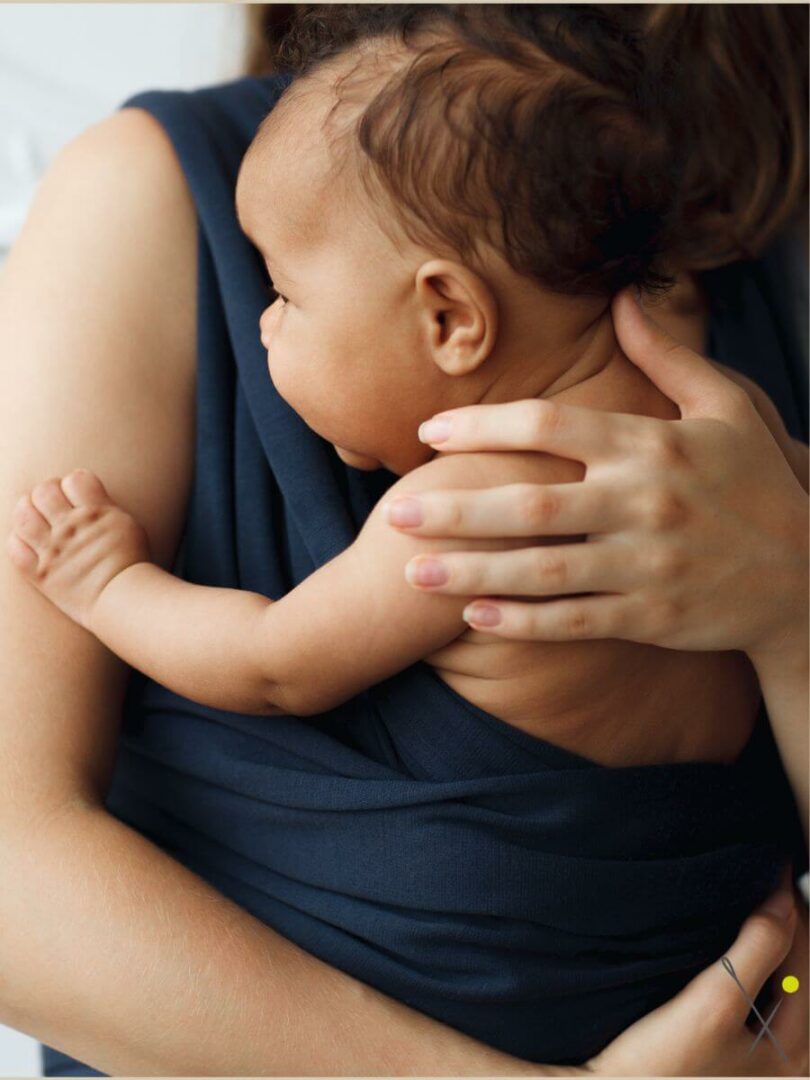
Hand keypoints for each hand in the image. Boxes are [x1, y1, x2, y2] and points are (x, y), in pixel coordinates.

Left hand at [6, 467, 150, 630]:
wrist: (124, 601)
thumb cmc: (132, 565)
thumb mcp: (128, 525)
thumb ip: (106, 508)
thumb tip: (91, 497)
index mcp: (96, 513)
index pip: (74, 479)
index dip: (73, 483)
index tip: (75, 492)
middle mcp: (70, 527)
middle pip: (45, 491)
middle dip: (47, 492)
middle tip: (52, 502)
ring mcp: (52, 550)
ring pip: (24, 515)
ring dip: (26, 509)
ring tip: (33, 513)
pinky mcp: (41, 574)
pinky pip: (15, 549)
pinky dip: (17, 540)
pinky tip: (27, 540)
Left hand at [382, 288, 808, 664]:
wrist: (809, 572)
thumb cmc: (758, 480)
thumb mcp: (729, 405)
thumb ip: (668, 354)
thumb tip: (625, 295)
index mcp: (653, 445)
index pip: (551, 426)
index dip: (484, 426)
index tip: (430, 432)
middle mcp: (644, 505)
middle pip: (532, 505)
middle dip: (456, 509)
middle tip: (393, 511)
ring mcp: (647, 566)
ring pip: (543, 572)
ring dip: (473, 572)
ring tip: (412, 572)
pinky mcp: (651, 617)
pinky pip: (575, 622)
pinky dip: (522, 622)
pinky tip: (473, 616)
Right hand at [585, 882, 807, 1076]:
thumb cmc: (659, 1065)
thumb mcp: (714, 1002)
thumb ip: (758, 947)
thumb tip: (784, 896)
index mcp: (798, 1053)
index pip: (805, 958)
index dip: (791, 907)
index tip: (775, 866)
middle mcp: (792, 1060)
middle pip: (800, 970)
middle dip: (785, 923)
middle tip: (765, 877)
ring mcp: (768, 1060)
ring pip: (784, 982)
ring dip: (770, 943)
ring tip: (753, 902)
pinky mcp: (741, 1055)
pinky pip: (764, 997)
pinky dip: (758, 964)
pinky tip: (736, 942)